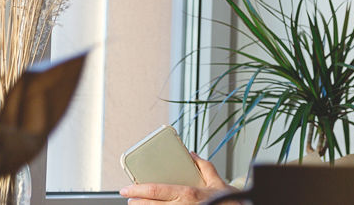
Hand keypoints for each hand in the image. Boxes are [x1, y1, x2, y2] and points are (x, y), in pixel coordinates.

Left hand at [120, 151, 238, 204]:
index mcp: (188, 193)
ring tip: (137, 204)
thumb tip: (191, 154)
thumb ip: (203, 166)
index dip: (138, 190)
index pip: (156, 190)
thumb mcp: (216, 180)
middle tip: (129, 197)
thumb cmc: (227, 201)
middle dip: (137, 202)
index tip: (126, 189)